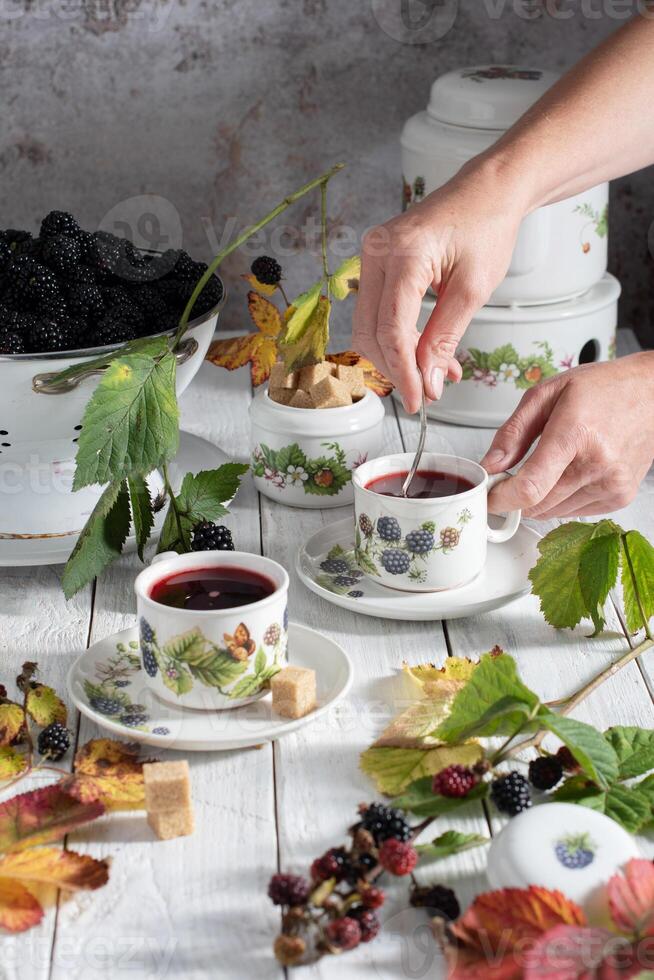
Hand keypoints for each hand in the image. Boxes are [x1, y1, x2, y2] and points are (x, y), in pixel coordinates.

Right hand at [351, 158, 525, 413]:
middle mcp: (377, 252)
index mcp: (404, 253)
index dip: (404, 371)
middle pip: (370, 331)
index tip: (419, 400)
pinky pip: (377, 311)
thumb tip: (429, 382)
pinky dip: (398, 337)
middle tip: (426, 391)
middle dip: (396, 368)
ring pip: (368, 326)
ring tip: (433, 373)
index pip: (392, 328)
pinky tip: (425, 351)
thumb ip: (445, 338)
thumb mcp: (473, 290)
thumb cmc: (486, 227)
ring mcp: (372, 256)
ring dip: (396, 357)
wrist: (487, 191)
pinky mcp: (377, 263)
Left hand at [482, 353, 653, 518]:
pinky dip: (562, 498)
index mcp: (575, 434)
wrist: (652, 393)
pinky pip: (574, 511)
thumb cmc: (604, 388)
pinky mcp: (619, 497)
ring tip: (549, 463)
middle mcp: (597, 464)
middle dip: (515, 496)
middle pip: (537, 505)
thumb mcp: (547, 393)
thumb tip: (491, 465)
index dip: (501, 499)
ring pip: (553, 512)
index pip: (530, 488)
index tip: (488, 496)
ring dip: (540, 497)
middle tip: (511, 474)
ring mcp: (611, 484)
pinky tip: (571, 470)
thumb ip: (512, 432)